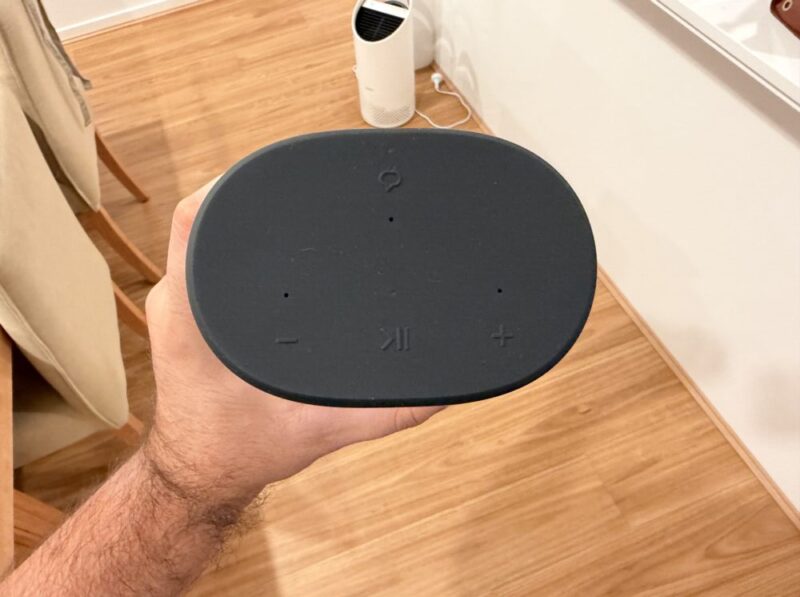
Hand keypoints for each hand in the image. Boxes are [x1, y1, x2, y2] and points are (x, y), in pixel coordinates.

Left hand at [144, 181, 444, 504]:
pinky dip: (239, 242)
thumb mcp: (321, 433)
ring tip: (298, 204)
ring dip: (246, 215)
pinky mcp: (186, 310)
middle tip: (306, 183)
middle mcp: (178, 301)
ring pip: (204, 234)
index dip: (234, 183)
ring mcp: (177, 303)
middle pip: (204, 218)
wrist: (201, 475)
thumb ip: (384, 414)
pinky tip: (280, 246)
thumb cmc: (241, 452)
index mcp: (194, 320)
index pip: (196, 221)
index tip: (279, 170)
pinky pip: (206, 257)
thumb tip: (438, 388)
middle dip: (253, 191)